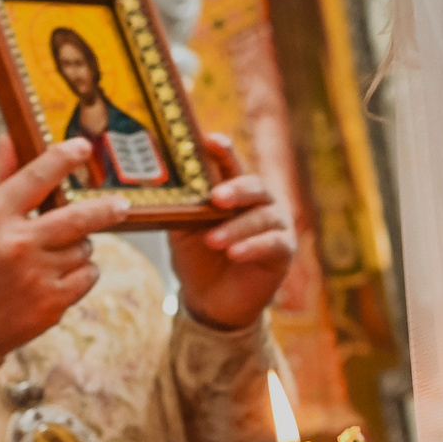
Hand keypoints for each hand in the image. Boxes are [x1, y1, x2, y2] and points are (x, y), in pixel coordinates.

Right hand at [0, 138, 130, 353]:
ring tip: (57, 254)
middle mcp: (17, 243)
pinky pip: (87, 276)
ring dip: (79, 247)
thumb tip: (9, 138)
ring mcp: (37, 275)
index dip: (63, 158)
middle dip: (105, 209)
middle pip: (77, 217)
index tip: (83, 147)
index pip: (36, 177)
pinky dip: (82, 273)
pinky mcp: (52, 302)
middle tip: (121, 205)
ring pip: (83, 248)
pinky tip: (62, 276)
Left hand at [170, 134, 296, 331]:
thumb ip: (180, 207)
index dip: (223, 150)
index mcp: (233, 190)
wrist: (210, 301)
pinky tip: (235, 253)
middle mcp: (258, 202)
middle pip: (254, 185)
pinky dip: (253, 246)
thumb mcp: (182, 231)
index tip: (210, 140)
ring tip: (213, 241)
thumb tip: (159, 185)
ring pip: (262, 217)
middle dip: (236, 189)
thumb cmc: (198, 259)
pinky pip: (273, 243)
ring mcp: (275, 224)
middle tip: (217, 198)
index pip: (230, 163)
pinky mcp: (283, 250)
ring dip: (236, 228)